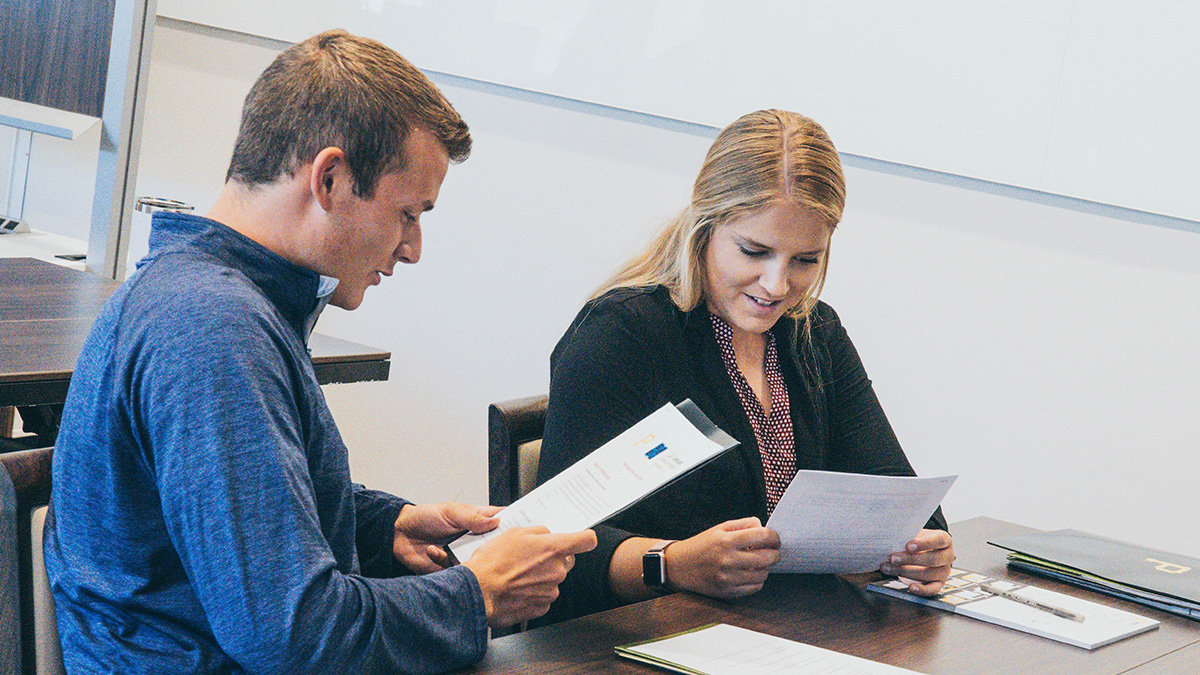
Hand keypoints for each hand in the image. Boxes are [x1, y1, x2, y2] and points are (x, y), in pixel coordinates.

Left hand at [392, 502, 501, 573]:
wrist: (399, 534)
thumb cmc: (424, 517)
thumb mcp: (450, 511)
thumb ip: (472, 518)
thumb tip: (495, 522)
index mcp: (476, 521)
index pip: (500, 520)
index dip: (512, 523)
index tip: (522, 527)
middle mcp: (472, 539)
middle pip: (494, 546)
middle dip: (495, 548)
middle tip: (492, 547)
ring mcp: (462, 554)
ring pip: (478, 562)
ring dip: (469, 558)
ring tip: (456, 549)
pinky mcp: (450, 568)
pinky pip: (456, 570)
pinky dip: (443, 560)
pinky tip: (433, 550)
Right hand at [463, 527, 596, 627]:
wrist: (479, 591)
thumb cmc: (492, 562)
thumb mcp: (514, 533)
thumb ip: (538, 532)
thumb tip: (546, 535)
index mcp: (554, 549)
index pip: (586, 540)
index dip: (585, 538)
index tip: (582, 539)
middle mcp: (557, 570)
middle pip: (567, 561)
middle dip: (553, 559)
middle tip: (530, 559)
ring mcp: (551, 590)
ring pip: (553, 580)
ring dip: (541, 577)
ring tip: (517, 575)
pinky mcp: (542, 607)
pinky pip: (544, 596)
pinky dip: (534, 593)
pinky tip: (517, 589)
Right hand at [667, 517, 780, 599]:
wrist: (679, 566)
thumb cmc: (701, 546)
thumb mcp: (720, 528)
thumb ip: (743, 524)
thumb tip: (763, 528)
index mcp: (727, 540)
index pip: (763, 537)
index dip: (774, 538)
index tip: (774, 539)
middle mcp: (728, 560)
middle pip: (766, 557)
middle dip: (774, 553)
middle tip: (773, 551)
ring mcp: (728, 578)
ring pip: (762, 574)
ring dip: (765, 568)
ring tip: (759, 562)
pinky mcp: (727, 591)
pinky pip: (754, 588)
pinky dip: (757, 580)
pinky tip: (750, 573)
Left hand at [878, 529, 954, 595]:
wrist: (924, 550)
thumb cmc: (919, 541)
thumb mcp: (916, 534)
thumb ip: (909, 535)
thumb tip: (893, 538)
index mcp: (945, 540)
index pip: (939, 540)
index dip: (924, 543)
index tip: (908, 546)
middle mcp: (947, 556)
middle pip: (932, 559)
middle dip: (910, 559)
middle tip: (893, 558)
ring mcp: (944, 571)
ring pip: (928, 574)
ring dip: (905, 572)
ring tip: (889, 568)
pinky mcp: (939, 583)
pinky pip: (932, 589)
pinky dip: (921, 590)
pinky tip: (911, 587)